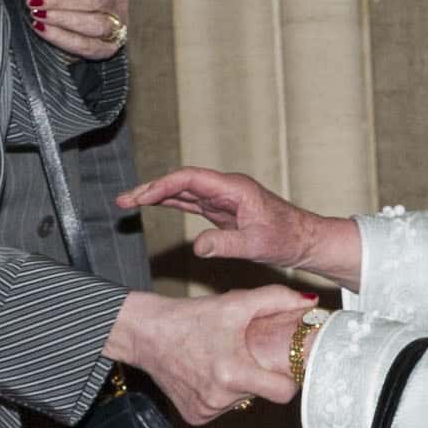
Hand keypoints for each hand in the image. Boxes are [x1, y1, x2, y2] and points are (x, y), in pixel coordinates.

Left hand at [27, 0, 128, 60]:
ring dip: (64, 20)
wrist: (82, 16)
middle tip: (33, 0)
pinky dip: (65, 39)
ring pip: (95, 25)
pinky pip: (89, 46)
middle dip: (61, 0)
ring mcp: (117, 25)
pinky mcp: (108, 48)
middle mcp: (118, 0)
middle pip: (95, 1)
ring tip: (38, 15)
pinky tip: (44, 30)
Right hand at [105, 284, 315, 424]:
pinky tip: (208, 373)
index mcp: (232, 373)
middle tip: (248, 354)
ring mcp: (205, 410)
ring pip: (242, 401)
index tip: (286, 366)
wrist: (144, 333)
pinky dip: (220, 393)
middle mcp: (219, 398)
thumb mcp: (234, 303)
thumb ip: (276, 299)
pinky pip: (222, 408)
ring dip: (240, 384)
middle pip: (262, 394)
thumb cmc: (190, 317)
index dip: (289, 379)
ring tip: (223, 359)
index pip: (283, 392)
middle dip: (261, 375)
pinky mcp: (194, 417)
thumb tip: (310, 303)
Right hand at [117, 167, 361, 288]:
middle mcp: (226, 189)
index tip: (141, 197)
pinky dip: (170, 204)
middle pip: (181, 182)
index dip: (162, 186)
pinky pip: (190, 203)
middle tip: (123, 200)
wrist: (305, 241)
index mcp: (234, 189)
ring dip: (156, 196)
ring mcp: (223, 199)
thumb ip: (226, 244)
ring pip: (183, 191)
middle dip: (150, 189)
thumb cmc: (287, 239)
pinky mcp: (222, 211)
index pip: (190, 180)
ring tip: (128, 202)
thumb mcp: (257, 245)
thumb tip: (197, 246)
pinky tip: (153, 205)